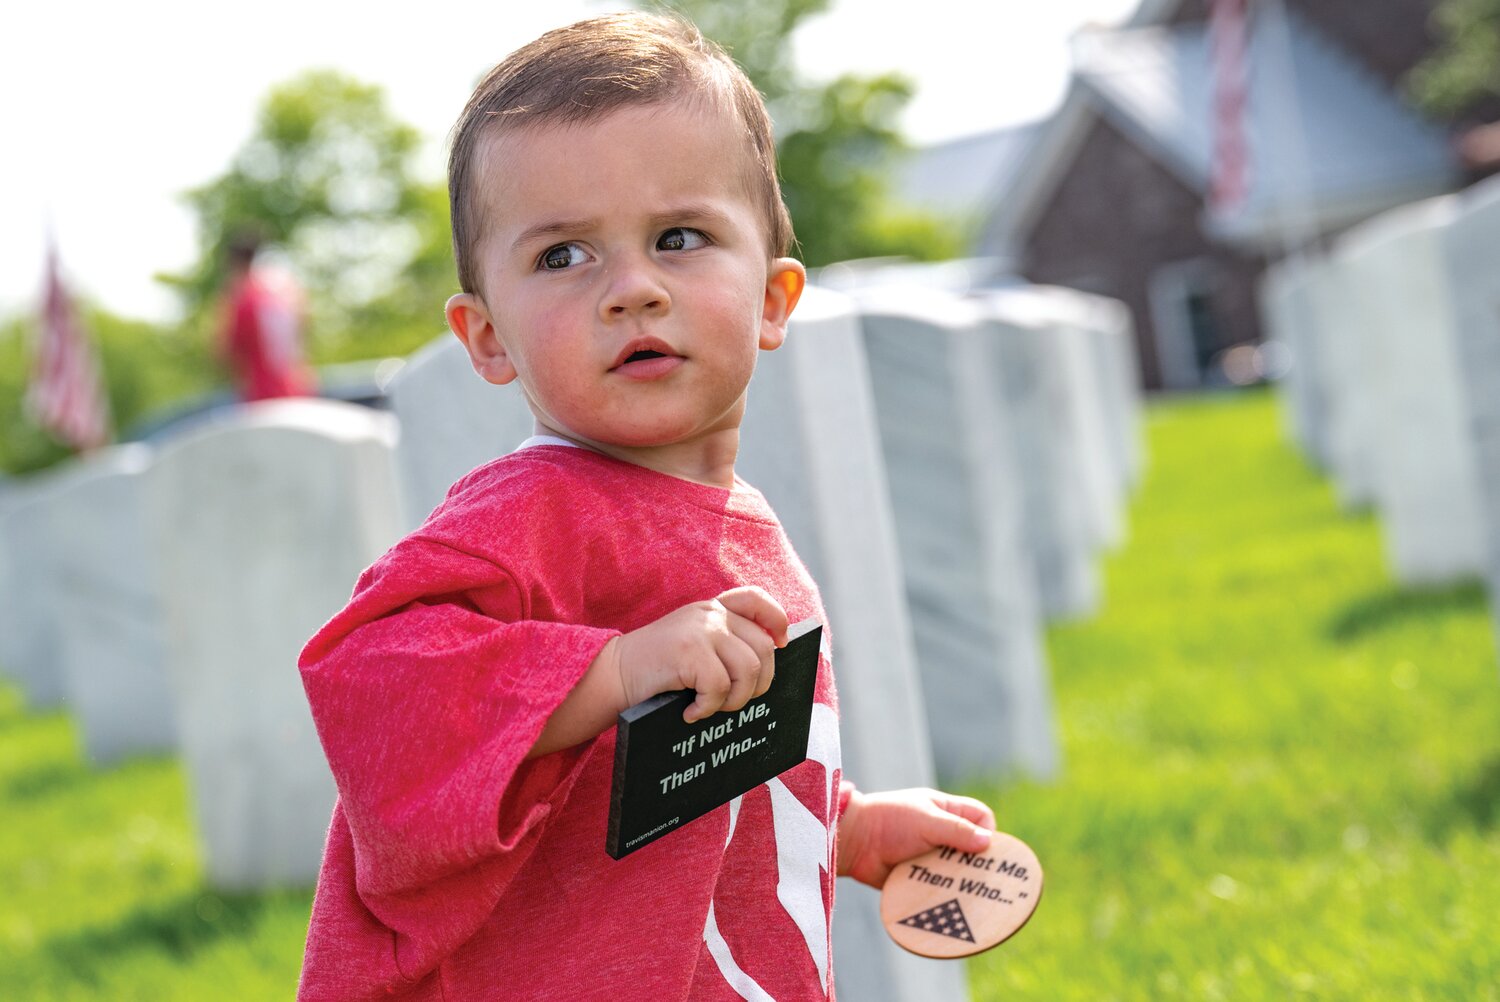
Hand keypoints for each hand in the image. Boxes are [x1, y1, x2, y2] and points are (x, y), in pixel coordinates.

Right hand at [613, 586, 789, 722]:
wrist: (612, 674)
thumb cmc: (656, 670)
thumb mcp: (693, 644)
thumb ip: (723, 643)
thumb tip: (766, 670)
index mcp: (713, 609)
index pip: (757, 599)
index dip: (777, 621)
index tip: (780, 645)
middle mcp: (710, 614)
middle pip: (763, 649)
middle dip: (756, 685)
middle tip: (732, 701)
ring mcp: (700, 630)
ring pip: (748, 670)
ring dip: (734, 700)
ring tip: (709, 707)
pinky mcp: (689, 650)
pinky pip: (720, 687)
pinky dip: (707, 708)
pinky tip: (690, 712)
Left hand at [837, 788, 995, 888]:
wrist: (853, 842)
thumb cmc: (889, 820)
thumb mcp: (926, 820)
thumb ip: (957, 830)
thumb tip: (989, 842)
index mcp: (945, 811)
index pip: (980, 818)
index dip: (989, 832)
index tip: (985, 850)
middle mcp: (941, 833)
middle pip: (973, 849)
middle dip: (979, 864)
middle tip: (984, 879)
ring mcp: (930, 856)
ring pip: (958, 871)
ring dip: (961, 881)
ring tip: (966, 893)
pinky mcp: (920, 876)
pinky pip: (939, 887)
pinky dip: (944, 893)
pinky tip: (950, 903)